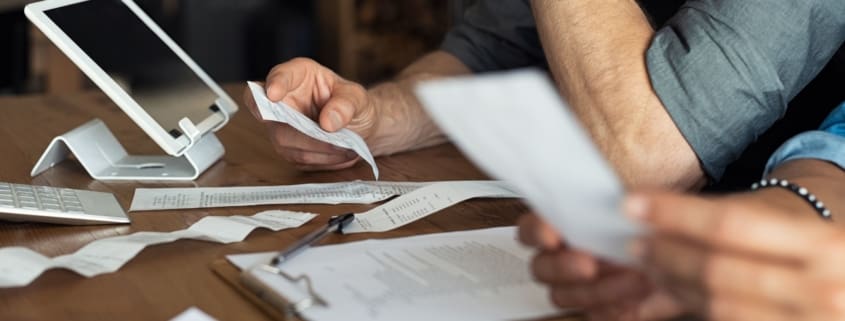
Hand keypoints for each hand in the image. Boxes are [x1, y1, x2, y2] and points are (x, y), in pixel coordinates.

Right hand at [243, 58, 377, 170]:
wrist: (360, 127)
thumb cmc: (354, 104)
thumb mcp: (358, 98)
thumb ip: (346, 104)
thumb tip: (328, 122)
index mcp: (298, 75)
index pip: (279, 76)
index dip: (274, 84)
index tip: (274, 94)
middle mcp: (283, 100)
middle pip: (274, 118)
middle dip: (304, 134)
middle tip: (336, 141)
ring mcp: (281, 126)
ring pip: (286, 143)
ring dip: (318, 150)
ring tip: (346, 148)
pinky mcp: (288, 148)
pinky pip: (298, 159)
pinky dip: (321, 160)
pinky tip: (340, 154)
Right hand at [517, 213, 685, 320]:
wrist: (681, 260)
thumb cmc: (654, 230)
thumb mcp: (644, 207)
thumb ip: (626, 200)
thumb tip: (620, 201)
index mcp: (563, 225)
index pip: (530, 228)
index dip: (536, 232)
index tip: (552, 236)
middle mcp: (563, 257)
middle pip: (540, 267)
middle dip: (563, 267)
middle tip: (589, 263)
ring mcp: (576, 286)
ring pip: (562, 296)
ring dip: (597, 288)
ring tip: (630, 276)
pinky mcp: (597, 308)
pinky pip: (593, 314)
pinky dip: (615, 305)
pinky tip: (636, 292)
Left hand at [627, 192, 844, 320]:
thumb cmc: (821, 240)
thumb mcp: (796, 222)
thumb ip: (734, 220)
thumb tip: (660, 219)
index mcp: (826, 245)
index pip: (731, 225)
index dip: (674, 213)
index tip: (633, 203)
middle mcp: (825, 290)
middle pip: (717, 270)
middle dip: (667, 254)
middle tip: (637, 242)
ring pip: (718, 306)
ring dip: (674, 284)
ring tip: (652, 266)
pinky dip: (696, 307)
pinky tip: (677, 291)